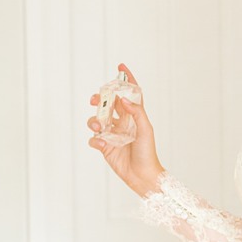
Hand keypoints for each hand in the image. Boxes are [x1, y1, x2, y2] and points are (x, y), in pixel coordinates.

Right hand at [87, 64, 164, 195]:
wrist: (142, 175)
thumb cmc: (148, 152)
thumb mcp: (146, 130)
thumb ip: (136, 112)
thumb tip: (123, 99)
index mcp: (134, 116)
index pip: (129, 94)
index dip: (125, 80)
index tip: (120, 67)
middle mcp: (122, 122)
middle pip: (107, 104)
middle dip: (99, 99)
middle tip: (95, 100)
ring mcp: (112, 134)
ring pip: (96, 120)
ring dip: (94, 121)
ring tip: (99, 128)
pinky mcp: (105, 146)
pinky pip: (94, 139)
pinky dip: (95, 140)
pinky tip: (103, 145)